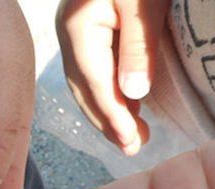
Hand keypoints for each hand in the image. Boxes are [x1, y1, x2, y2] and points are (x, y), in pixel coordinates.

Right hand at [56, 0, 169, 154]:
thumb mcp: (146, 0)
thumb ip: (138, 44)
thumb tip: (133, 93)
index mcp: (79, 26)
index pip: (96, 83)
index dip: (114, 117)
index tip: (132, 143)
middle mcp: (68, 33)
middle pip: (85, 90)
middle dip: (108, 122)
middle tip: (132, 147)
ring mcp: (72, 33)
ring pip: (84, 85)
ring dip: (105, 112)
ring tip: (129, 135)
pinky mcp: (82, 32)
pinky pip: (88, 72)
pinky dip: (103, 94)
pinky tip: (121, 105)